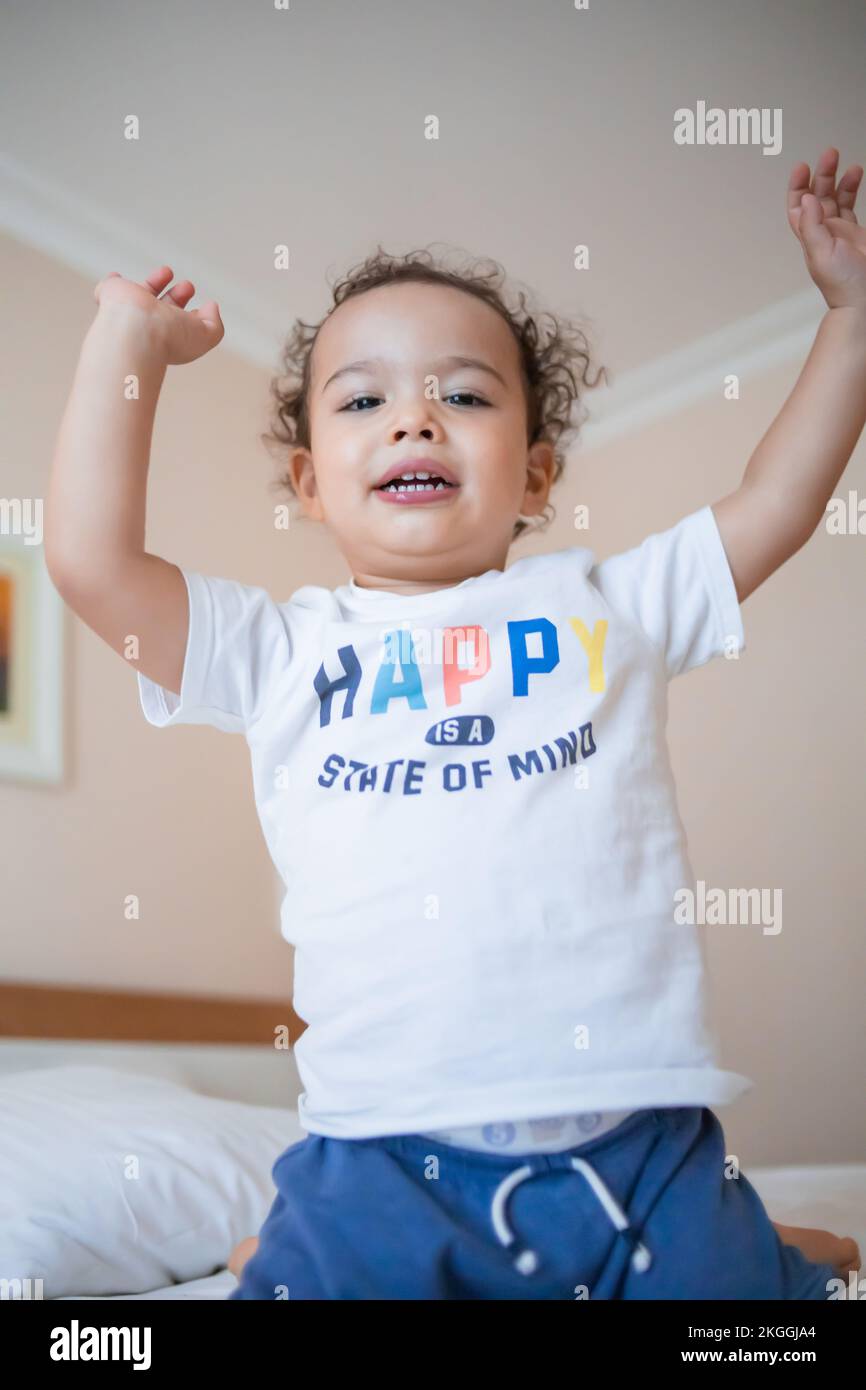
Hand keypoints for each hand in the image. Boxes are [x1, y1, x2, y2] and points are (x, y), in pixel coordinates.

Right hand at [92, 265, 223, 364]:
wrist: (137, 330)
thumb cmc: (170, 336)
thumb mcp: (206, 335)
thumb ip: (215, 324)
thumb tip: (211, 306)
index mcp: (169, 334)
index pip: (180, 325)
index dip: (193, 316)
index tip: (202, 309)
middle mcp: (148, 324)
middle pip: (163, 308)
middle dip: (179, 295)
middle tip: (188, 286)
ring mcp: (128, 310)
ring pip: (139, 295)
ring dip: (154, 282)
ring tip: (166, 272)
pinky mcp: (111, 295)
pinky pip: (108, 289)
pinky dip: (111, 283)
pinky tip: (116, 280)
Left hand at [787, 148, 865, 310]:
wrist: (865, 299)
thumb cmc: (843, 283)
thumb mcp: (822, 253)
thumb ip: (813, 226)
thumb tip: (805, 198)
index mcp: (810, 236)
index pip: (797, 206)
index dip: (796, 186)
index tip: (802, 167)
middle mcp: (824, 232)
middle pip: (818, 196)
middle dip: (822, 174)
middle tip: (830, 154)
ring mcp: (841, 233)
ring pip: (837, 198)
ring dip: (839, 180)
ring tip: (849, 164)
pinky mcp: (857, 235)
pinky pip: (852, 206)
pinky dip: (853, 190)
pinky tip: (857, 176)